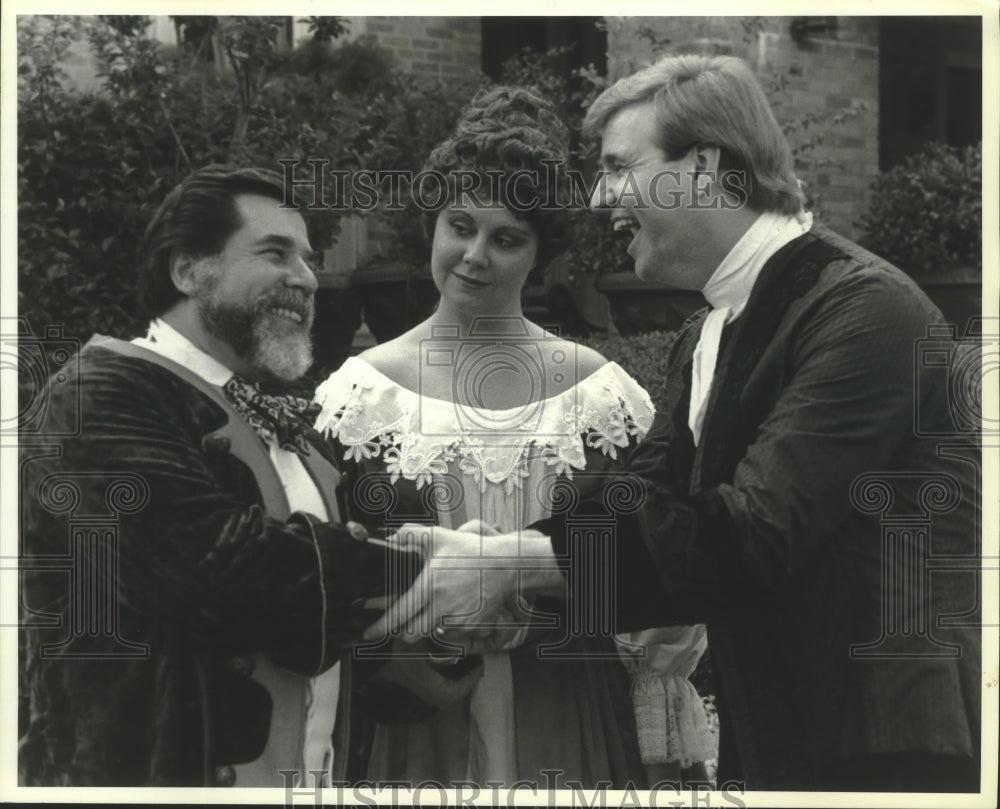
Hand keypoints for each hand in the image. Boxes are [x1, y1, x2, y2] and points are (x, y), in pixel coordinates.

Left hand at [363, 524, 557, 644]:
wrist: (505, 565)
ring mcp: (458, 620)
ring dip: (426, 627)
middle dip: (403, 632)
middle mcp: (442, 607)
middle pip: (412, 634)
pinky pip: (452, 634)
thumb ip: (410, 536)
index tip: (368, 634)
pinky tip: (453, 610)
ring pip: (432, 634)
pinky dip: (447, 627)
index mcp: (429, 586)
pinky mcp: (471, 627)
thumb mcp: (438, 537)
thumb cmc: (470, 551)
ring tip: (433, 611)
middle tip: (402, 624)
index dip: (380, 626)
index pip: (399, 613)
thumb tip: (389, 537)